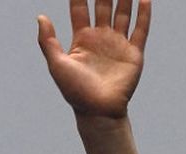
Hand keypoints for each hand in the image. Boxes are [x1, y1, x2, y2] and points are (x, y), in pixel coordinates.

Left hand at [37, 0, 150, 117]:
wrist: (97, 110)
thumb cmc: (74, 90)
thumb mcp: (57, 64)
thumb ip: (48, 41)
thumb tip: (40, 16)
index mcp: (81, 39)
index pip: (80, 9)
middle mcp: (100, 38)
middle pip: (103, 6)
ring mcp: (117, 44)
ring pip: (123, 13)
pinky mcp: (133, 53)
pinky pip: (140, 29)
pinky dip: (144, 14)